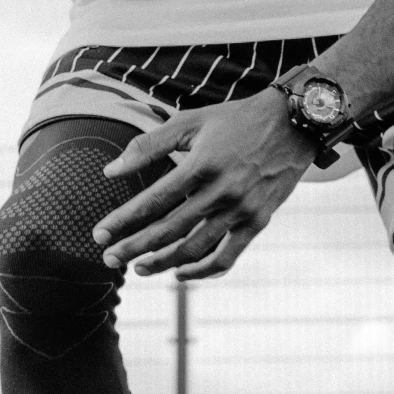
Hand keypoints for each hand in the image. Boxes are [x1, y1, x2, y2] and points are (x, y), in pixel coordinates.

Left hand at [93, 90, 316, 279]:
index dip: (122, 221)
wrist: (294, 124)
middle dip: (134, 248)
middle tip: (109, 260)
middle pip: (168, 231)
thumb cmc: (236, 120)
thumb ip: (148, 145)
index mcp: (200, 165)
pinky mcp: (258, 222)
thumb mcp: (191, 121)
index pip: (152, 201)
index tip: (99, 235)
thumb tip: (109, 171)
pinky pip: (227, 257)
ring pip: (194, 249)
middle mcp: (221, 192)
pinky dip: (202, 272)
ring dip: (162, 263)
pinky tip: (181, 273)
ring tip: (139, 269)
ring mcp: (241, 210)